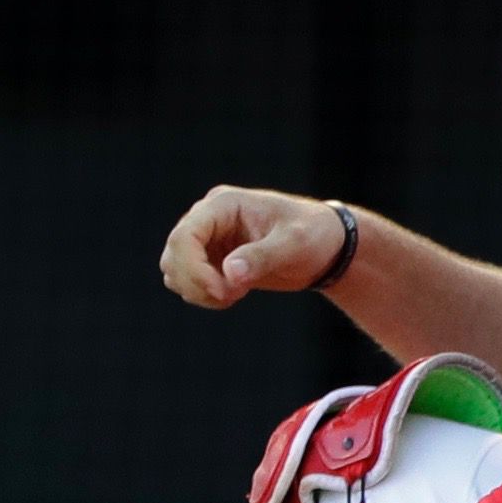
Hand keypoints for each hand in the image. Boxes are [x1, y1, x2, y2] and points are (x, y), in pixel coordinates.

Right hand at [159, 185, 349, 307]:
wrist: (326, 246)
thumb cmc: (314, 235)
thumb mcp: (294, 243)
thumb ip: (262, 256)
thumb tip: (230, 274)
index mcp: (222, 205)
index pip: (185, 236)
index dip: (193, 268)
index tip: (222, 292)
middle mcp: (208, 219)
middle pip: (174, 254)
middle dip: (196, 283)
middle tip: (232, 296)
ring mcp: (207, 239)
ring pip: (175, 269)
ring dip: (198, 290)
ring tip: (236, 294)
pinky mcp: (211, 259)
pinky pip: (189, 281)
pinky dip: (204, 295)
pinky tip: (234, 294)